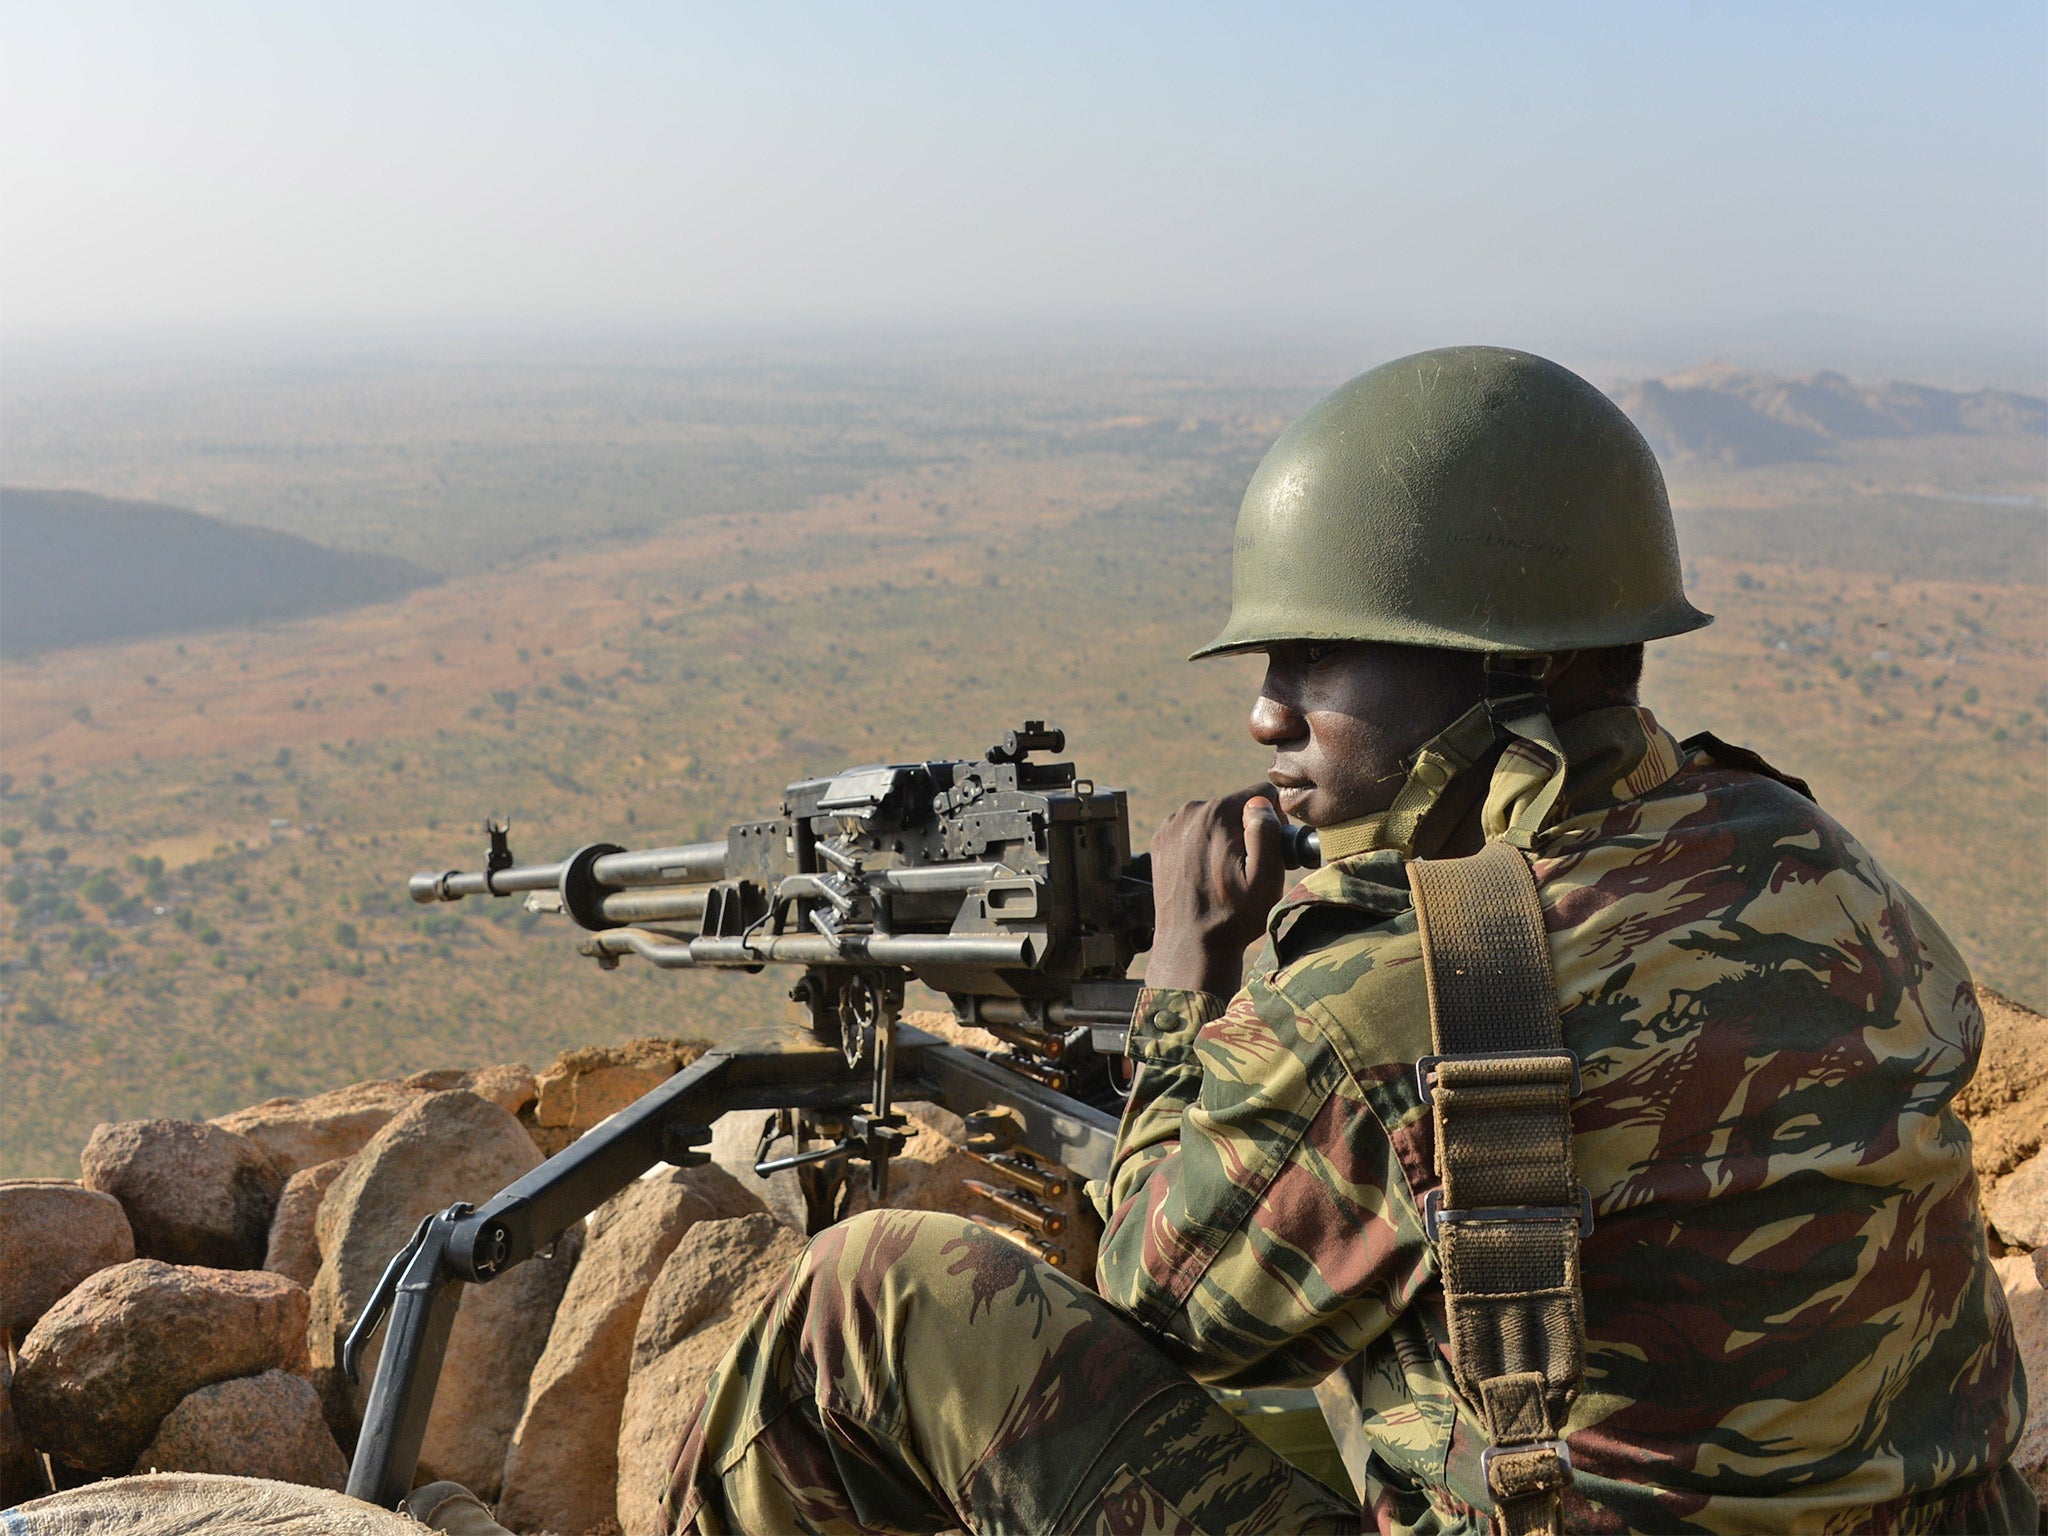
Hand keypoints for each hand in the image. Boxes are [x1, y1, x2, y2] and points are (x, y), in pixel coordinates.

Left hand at [1145, 785, 1288, 996]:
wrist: (1190, 944)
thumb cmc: (1233, 916)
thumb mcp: (1266, 878)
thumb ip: (1267, 832)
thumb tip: (1259, 803)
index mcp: (1215, 813)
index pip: (1261, 794)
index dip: (1275, 820)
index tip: (1270, 849)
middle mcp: (1189, 811)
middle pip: (1236, 805)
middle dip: (1247, 830)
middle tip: (1247, 868)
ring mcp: (1170, 826)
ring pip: (1214, 818)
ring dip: (1225, 838)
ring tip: (1224, 874)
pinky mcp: (1160, 841)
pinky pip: (1194, 831)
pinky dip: (1203, 845)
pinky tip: (1205, 874)